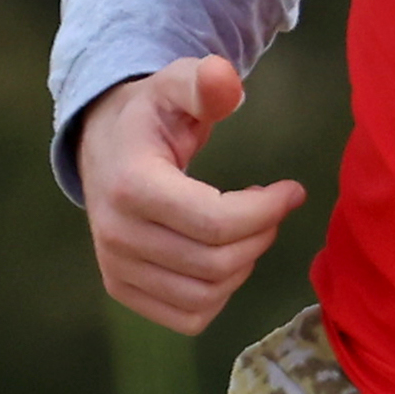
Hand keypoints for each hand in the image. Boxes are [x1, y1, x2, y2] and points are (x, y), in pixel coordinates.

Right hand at [77, 55, 304, 335]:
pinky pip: (189, 317)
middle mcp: (116, 235)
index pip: (216, 223)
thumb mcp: (176, 85)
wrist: (103, 146)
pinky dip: (220, 294)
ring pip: (206, 296)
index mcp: (131, 185)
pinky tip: (223, 256)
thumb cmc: (151, 116)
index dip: (267, 211)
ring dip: (243, 264)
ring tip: (248, 228)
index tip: (291, 190)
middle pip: (216, 262)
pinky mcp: (122, 290)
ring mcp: (116, 268)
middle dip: (260, 235)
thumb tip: (223, 76)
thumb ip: (204, 83)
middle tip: (271, 207)